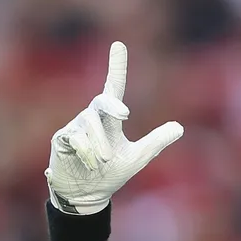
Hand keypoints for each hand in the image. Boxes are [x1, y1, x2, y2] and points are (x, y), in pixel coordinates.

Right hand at [45, 41, 183, 214]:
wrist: (88, 195)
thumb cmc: (111, 173)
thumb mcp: (137, 157)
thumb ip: (156, 142)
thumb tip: (179, 127)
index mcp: (110, 119)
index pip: (114, 87)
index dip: (117, 67)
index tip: (119, 45)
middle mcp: (92, 118)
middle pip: (102, 101)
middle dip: (112, 105)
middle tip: (125, 115)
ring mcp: (75, 128)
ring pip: (89, 123)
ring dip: (99, 143)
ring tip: (103, 160)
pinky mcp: (61, 140)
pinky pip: (74, 138)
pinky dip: (86, 151)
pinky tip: (90, 164)